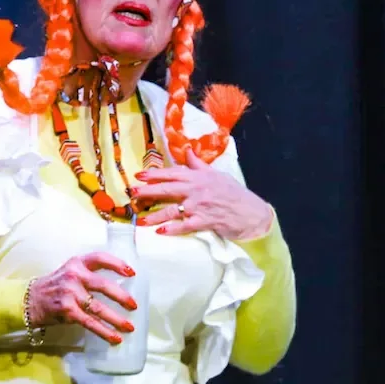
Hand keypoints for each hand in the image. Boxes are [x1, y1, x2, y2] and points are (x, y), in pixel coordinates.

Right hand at [27, 252, 137, 344]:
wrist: (29, 300)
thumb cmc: (55, 287)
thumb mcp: (70, 272)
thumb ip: (89, 275)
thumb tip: (119, 288)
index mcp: (77, 263)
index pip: (100, 258)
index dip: (117, 264)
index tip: (132, 273)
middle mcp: (74, 275)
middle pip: (103, 285)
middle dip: (121, 297)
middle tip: (133, 306)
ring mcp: (70, 293)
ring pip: (99, 307)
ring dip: (116, 319)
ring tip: (129, 327)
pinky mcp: (67, 310)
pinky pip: (90, 322)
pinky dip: (104, 331)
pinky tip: (115, 338)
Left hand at [133, 149, 273, 240]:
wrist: (251, 213)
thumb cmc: (234, 194)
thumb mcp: (217, 174)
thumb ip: (198, 164)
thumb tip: (187, 151)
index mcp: (199, 176)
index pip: (173, 172)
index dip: (155, 174)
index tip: (139, 175)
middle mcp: (196, 189)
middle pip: (167, 189)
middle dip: (148, 191)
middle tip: (132, 194)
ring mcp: (199, 206)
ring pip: (172, 210)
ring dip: (154, 216)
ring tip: (141, 220)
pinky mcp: (204, 221)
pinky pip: (184, 226)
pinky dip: (172, 229)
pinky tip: (160, 232)